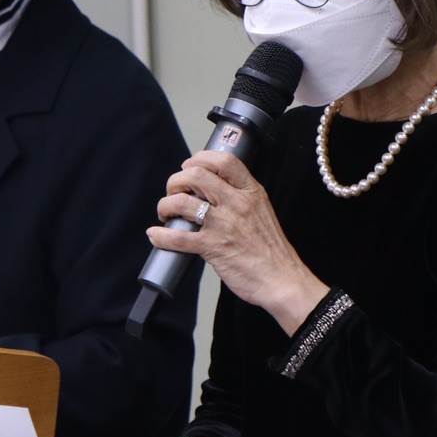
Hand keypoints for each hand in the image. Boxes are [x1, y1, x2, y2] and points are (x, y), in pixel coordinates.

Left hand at [151, 150, 326, 331]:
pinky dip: (160, 236)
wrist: (281, 278)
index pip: (224, 161)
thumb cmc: (272, 251)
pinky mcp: (213, 247)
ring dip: (165, 205)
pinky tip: (156, 235)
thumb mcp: (262, 212)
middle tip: (173, 191)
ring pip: (182, 202)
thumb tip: (212, 193)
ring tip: (165, 212)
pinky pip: (178, 237)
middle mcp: (237, 203)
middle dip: (176, 180)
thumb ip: (241, 199)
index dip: (200, 158)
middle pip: (196, 175)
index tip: (189, 165)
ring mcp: (224, 224)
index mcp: (251, 193)